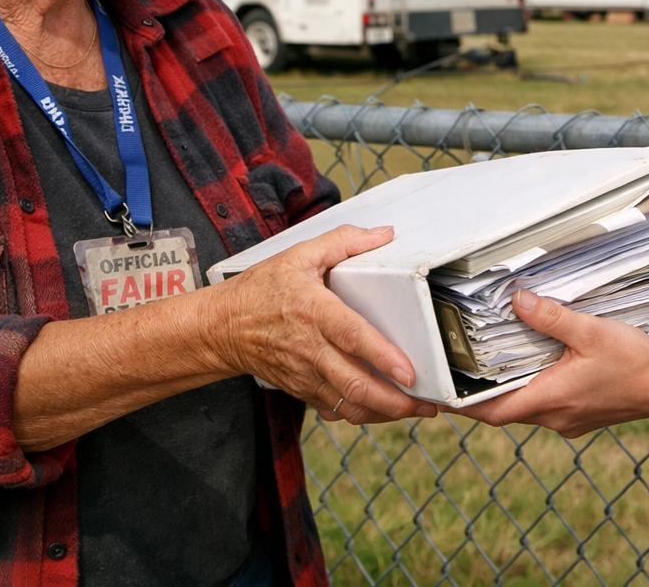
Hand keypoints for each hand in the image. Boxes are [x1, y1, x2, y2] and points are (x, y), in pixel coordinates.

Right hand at [203, 225, 434, 424]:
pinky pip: (337, 409)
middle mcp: (310, 349)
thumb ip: (343, 242)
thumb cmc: (260, 291)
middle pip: (356, 385)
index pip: (352, 337)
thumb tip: (383, 234)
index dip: (382, 356)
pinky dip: (363, 414)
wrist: (221, 327)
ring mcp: (306, 375)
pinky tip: (385, 410)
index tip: (409, 371)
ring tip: (416, 409)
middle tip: (427, 402)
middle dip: (395, 401)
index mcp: (313, 312)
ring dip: (385, 413)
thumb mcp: (299, 256)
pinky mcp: (302, 390)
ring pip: (349, 405)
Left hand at [458, 289, 648, 436]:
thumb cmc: (634, 363)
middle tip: (456, 370)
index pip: (491, 411)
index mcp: (549, 399)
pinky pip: (544, 407)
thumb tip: (517, 300)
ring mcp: (567, 421)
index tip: (438, 392)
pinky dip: (530, 390)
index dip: (462, 405)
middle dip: (479, 395)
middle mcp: (553, 417)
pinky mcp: (579, 417)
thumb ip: (550, 317)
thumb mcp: (590, 332)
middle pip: (503, 411)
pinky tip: (532, 368)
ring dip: (506, 391)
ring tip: (487, 364)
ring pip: (524, 409)